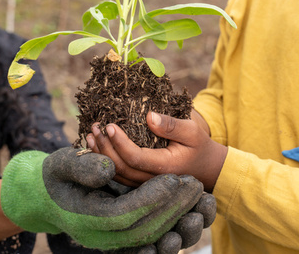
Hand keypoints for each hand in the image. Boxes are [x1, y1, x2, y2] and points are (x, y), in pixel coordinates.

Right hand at [0, 147, 203, 250]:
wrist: (42, 197)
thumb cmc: (52, 176)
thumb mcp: (60, 164)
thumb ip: (81, 165)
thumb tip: (107, 167)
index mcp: (87, 220)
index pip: (127, 213)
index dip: (153, 197)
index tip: (175, 178)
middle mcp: (102, 236)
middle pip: (146, 228)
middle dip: (174, 207)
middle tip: (196, 184)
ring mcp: (114, 240)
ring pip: (154, 239)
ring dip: (180, 223)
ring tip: (201, 200)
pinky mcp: (123, 237)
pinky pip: (153, 239)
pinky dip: (174, 229)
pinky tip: (192, 216)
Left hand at [86, 110, 227, 190]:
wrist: (206, 167)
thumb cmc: (198, 146)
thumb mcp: (192, 131)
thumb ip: (171, 125)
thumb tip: (149, 116)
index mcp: (165, 167)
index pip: (135, 158)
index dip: (119, 142)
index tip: (110, 125)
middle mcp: (152, 179)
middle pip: (121, 167)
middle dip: (105, 147)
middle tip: (96, 127)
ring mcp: (145, 183)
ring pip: (117, 174)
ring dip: (102, 155)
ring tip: (92, 135)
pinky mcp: (141, 181)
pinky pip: (120, 175)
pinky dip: (106, 161)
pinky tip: (97, 147)